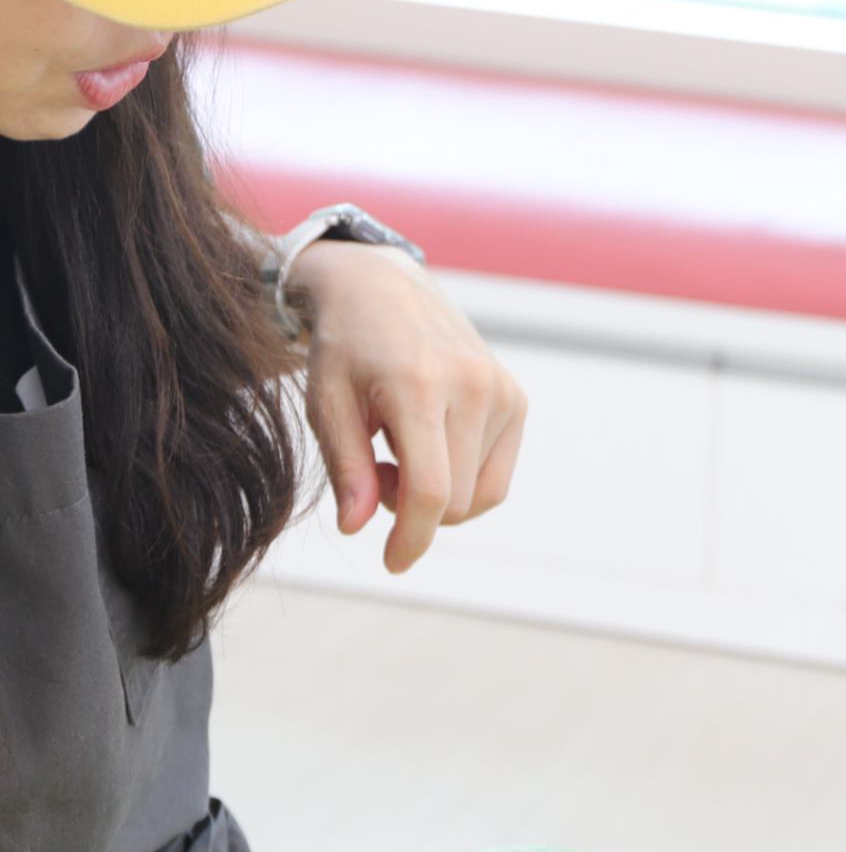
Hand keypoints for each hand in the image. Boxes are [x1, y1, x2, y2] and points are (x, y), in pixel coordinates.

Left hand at [294, 240, 526, 572]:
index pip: (431, 489)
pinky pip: (496, 477)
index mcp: (418, 385)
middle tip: (374, 473)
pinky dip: (464, 482)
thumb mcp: (325, 404)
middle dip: (412, 509)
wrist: (382, 288)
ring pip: (480, 495)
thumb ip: (345, 466)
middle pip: (456, 501)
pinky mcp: (515, 399)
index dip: (412, 538)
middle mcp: (472, 386)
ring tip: (400, 456)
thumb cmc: (344, 348)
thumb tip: (356, 527)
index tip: (391, 563)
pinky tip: (432, 449)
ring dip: (439, 497)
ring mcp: (501, 392)